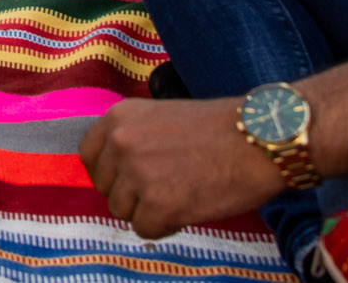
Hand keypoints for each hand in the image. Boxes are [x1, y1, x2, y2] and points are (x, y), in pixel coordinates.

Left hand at [79, 98, 286, 240]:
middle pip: (105, 187)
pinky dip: (165, 227)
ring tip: (180, 198)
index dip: (109, 173)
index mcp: (118, 117)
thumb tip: (116, 171)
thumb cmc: (220, 129)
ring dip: (148, 211)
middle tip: (164, 191)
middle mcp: (120, 142)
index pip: (88, 155)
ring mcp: (137, 173)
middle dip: (130, 194)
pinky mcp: (158, 203)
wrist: (260, 139)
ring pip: (122, 211)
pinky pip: (145, 229)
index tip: (127, 181)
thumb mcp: (161, 117)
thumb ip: (133, 138)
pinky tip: (188, 211)